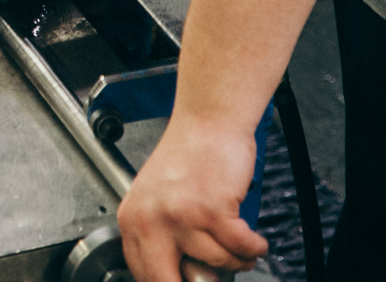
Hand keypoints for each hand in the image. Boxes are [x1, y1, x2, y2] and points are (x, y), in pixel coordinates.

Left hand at [117, 117, 267, 281]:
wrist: (208, 120)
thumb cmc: (189, 153)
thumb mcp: (158, 198)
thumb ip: (160, 236)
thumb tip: (179, 275)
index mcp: (132, 219)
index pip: (143, 273)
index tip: (185, 281)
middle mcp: (151, 220)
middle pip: (167, 281)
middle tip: (214, 278)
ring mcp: (181, 216)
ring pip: (217, 263)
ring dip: (237, 260)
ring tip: (240, 245)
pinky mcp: (212, 210)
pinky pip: (241, 248)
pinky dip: (253, 247)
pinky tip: (253, 239)